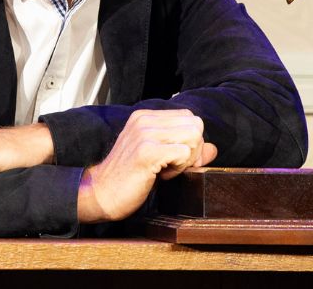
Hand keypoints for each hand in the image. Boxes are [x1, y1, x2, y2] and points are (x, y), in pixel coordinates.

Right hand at [77, 109, 216, 222]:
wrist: (98, 195)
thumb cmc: (128, 178)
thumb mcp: (160, 158)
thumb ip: (186, 150)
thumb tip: (213, 148)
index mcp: (146, 117)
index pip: (189, 117)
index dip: (190, 140)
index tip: (174, 158)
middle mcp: (145, 120)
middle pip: (196, 124)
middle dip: (192, 149)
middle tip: (172, 166)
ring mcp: (145, 134)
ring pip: (194, 136)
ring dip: (186, 159)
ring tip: (165, 170)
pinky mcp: (147, 152)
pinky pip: (185, 153)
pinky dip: (179, 168)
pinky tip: (161, 175)